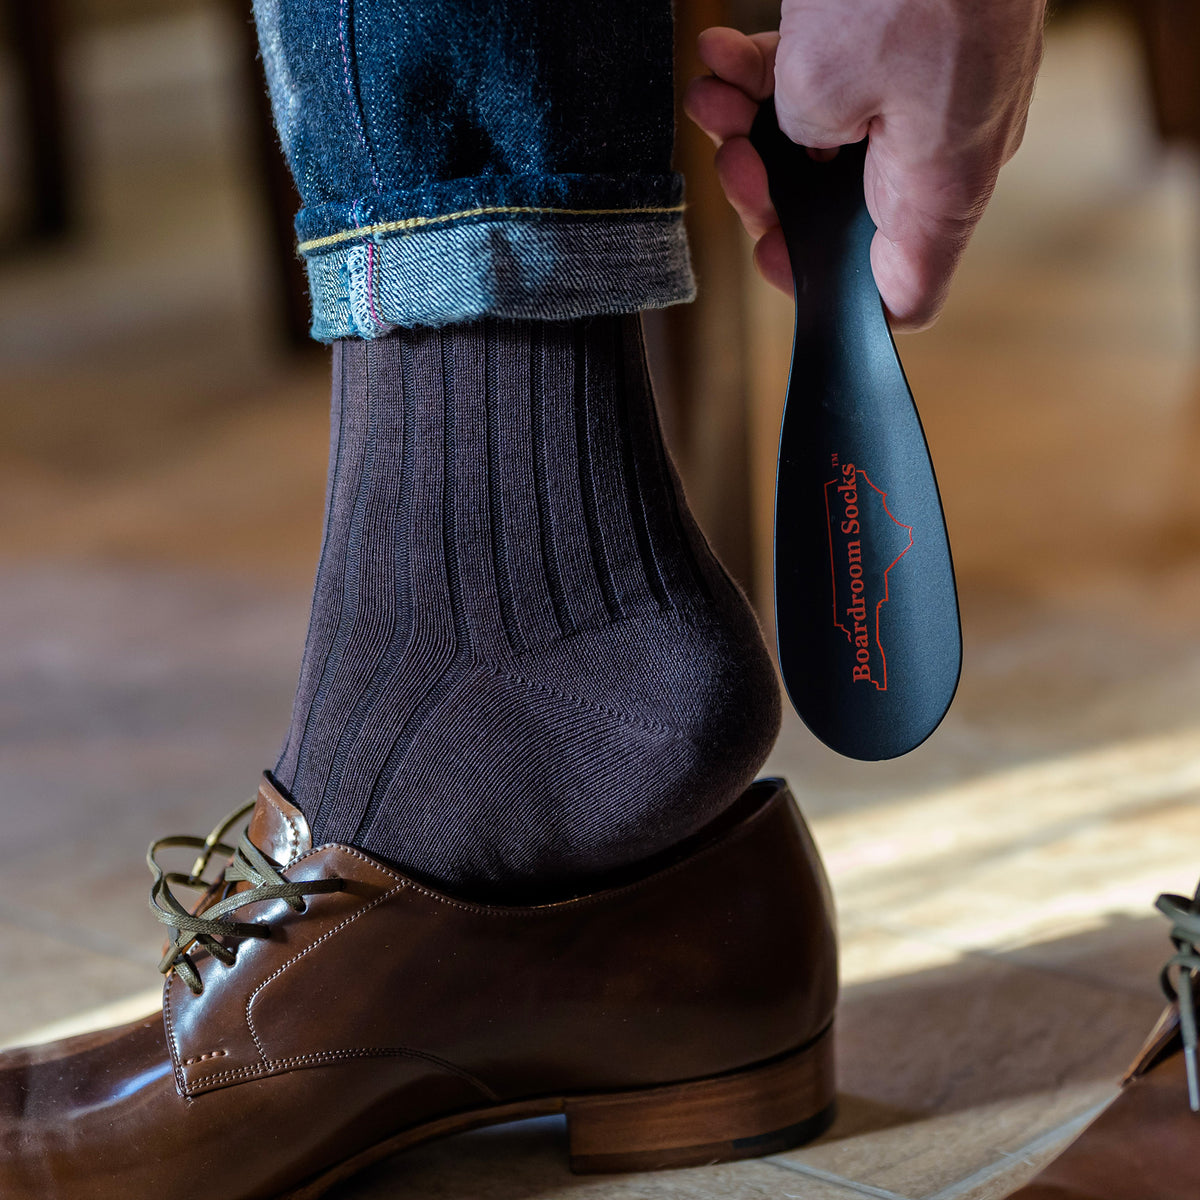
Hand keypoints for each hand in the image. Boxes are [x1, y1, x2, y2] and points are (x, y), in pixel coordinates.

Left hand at [684, 1, 1045, 329]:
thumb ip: (802, 140)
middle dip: (771, 185)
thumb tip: (804, 135)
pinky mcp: (917, 46)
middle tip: (729, 160)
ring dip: (760, 123)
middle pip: (843, 212)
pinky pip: (842, 78)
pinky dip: (779, 69)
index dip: (835, 295)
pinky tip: (726, 51)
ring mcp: (933, 97)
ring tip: (713, 93)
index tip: (777, 255)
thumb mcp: (822, 86)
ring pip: (831, 142)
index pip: (903, 294)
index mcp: (939, 189)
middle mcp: (944, 152)